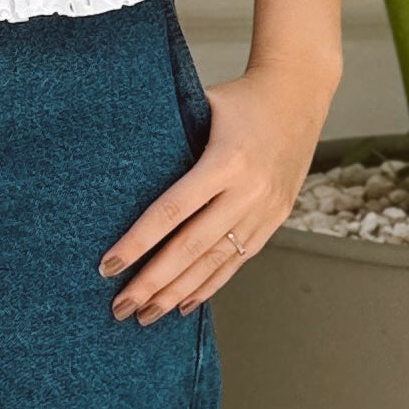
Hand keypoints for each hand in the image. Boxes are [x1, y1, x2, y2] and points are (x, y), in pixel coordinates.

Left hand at [100, 62, 331, 322]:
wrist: (300, 93)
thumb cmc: (239, 98)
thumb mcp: (201, 107)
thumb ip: (168, 136)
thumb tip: (118, 162)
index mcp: (226, 162)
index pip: (172, 212)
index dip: (138, 243)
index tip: (108, 266)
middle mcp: (248, 192)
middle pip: (192, 248)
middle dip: (153, 282)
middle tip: (120, 307)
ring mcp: (265, 210)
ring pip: (216, 262)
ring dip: (178, 293)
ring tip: (146, 315)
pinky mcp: (275, 219)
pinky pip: (238, 260)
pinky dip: (210, 285)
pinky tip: (185, 304)